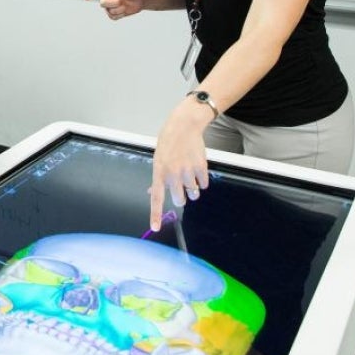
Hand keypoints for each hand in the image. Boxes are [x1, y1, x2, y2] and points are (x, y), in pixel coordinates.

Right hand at [83, 0, 145, 19]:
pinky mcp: (113, 13)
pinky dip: (120, 14)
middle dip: (112, 3)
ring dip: (118, 9)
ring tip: (125, 5)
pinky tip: (125, 10)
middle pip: (102, 3)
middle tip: (121, 0)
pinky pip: (113, 17)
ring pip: (108, 11)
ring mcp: (109, 6)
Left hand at [148, 99, 212, 230]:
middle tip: (180, 187)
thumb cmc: (168, 143)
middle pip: (179, 200)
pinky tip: (197, 169)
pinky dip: (202, 181)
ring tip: (189, 175)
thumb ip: (157, 178)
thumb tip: (150, 193)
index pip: (156, 197)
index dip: (155, 214)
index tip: (155, 227)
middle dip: (181, 197)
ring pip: (193, 193)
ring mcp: (188, 171)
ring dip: (192, 189)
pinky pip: (204, 185)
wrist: (184, 127)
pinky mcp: (201, 168)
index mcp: (159, 172)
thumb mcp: (158, 159)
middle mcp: (173, 174)